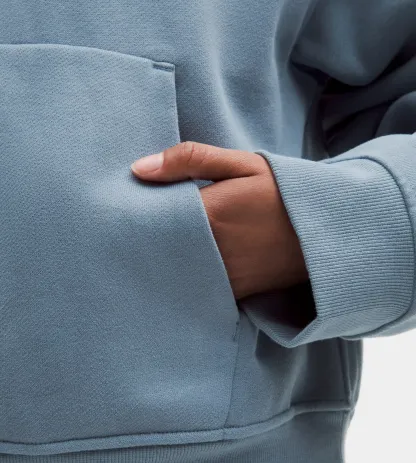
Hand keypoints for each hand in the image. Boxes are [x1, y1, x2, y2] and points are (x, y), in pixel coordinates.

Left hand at [131, 142, 308, 299]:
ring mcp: (224, 275)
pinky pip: (198, 289)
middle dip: (145, 241)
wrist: (327, 230)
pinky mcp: (236, 292)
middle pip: (160, 248)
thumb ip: (190, 160)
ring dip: (163, 262)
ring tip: (150, 251)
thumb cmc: (283, 192)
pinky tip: (180, 269)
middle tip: (130, 233)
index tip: (126, 210)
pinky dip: (186, 279)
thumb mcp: (243, 164)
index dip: (136, 215)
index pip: (153, 217)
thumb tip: (137, 169)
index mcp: (209, 213)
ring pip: (175, 271)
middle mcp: (211, 250)